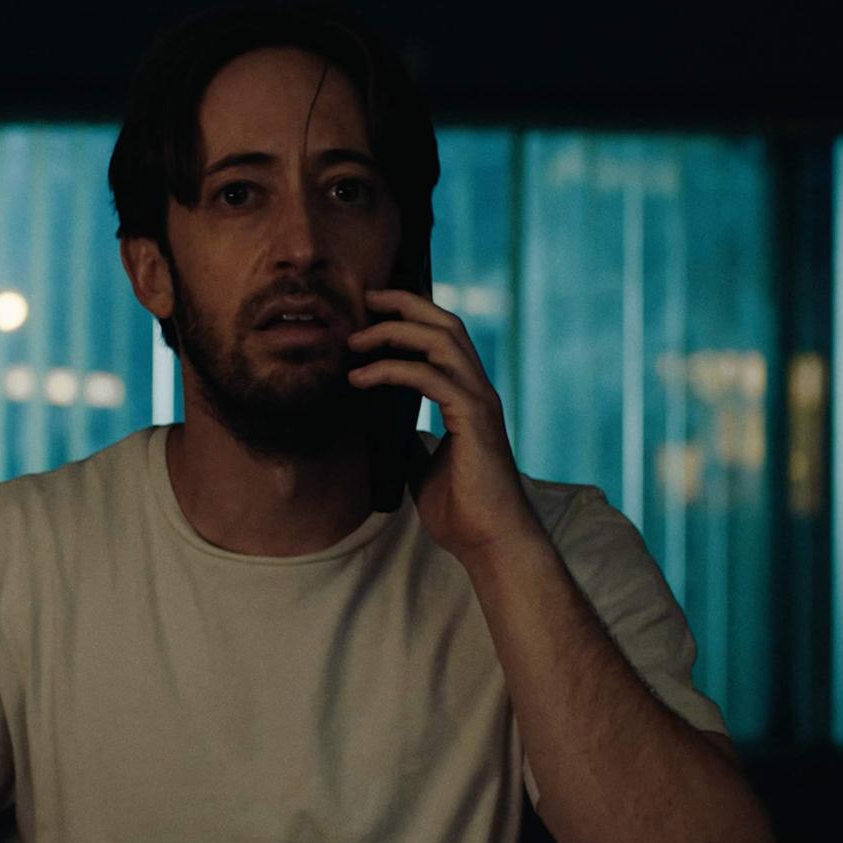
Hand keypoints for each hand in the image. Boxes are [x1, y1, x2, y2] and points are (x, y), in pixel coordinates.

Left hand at [347, 288, 544, 564]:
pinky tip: (361, 378)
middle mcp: (478, 390)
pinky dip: (392, 369)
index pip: (445, 336)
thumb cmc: (461, 509)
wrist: (488, 541)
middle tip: (364, 300)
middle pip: (446, 323)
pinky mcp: (473, 418)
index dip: (412, 314)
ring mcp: (479, 401)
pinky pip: (429, 376)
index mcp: (469, 397)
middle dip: (404, 304)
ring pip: (440, 340)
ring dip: (392, 332)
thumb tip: (383, 424)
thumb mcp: (423, 464)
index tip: (373, 309)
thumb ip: (410, 438)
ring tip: (354, 341)